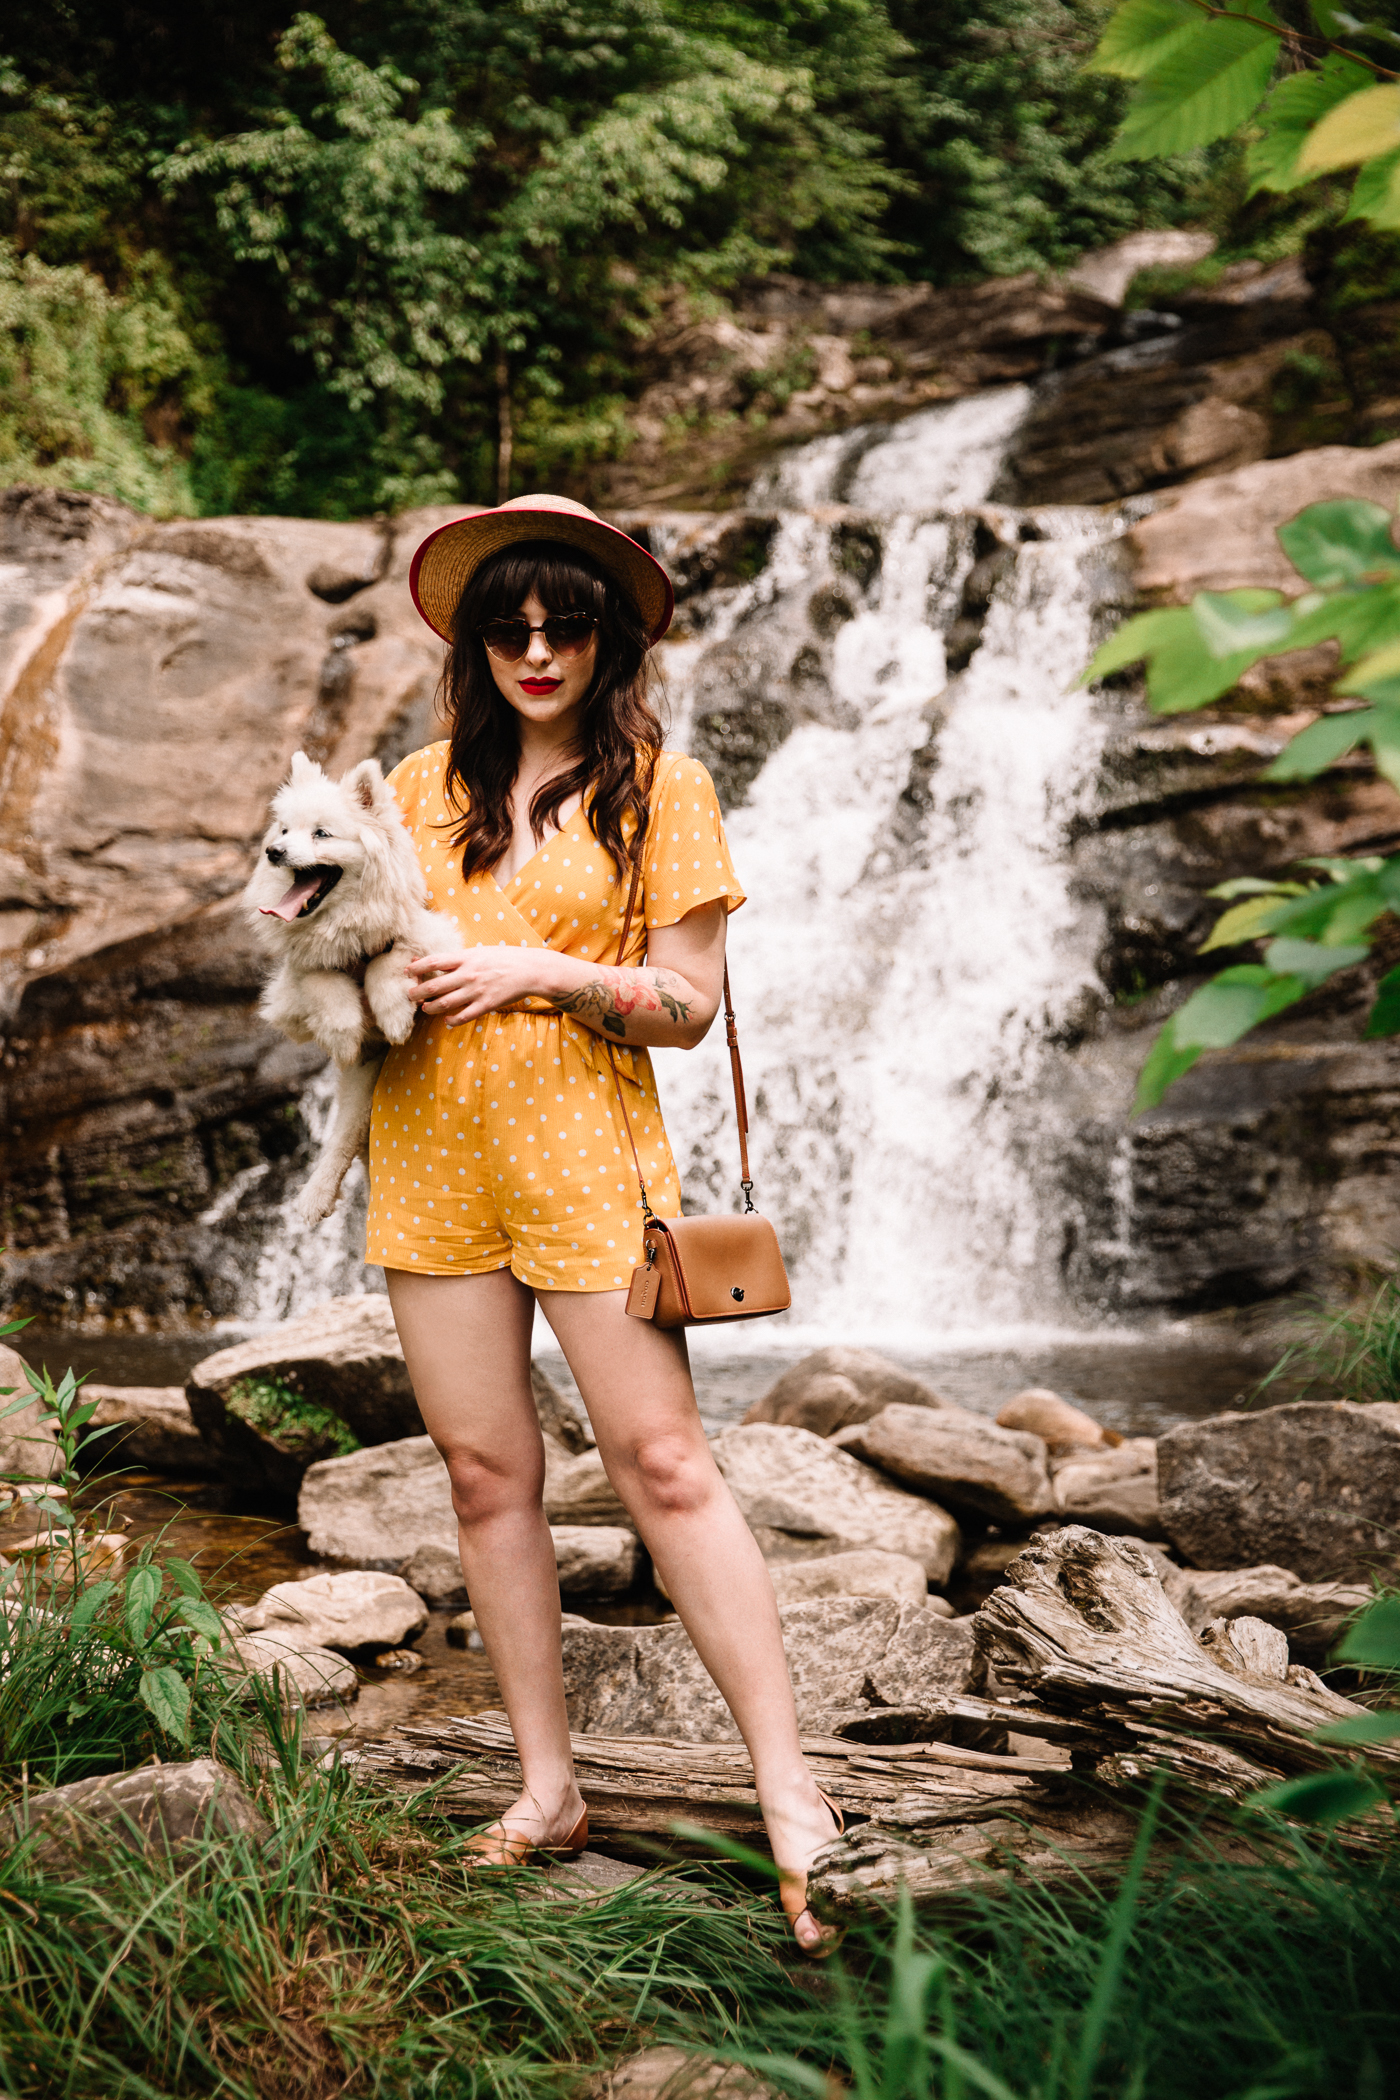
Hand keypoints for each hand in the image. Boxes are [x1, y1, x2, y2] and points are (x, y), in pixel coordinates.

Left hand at [406, 947, 558, 1025]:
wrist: (530, 970)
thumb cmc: (504, 958)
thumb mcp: (479, 952)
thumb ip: (459, 959)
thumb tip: (437, 963)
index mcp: (466, 958)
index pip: (433, 962)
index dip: (416, 968)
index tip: (406, 972)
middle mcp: (468, 974)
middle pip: (433, 986)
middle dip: (417, 992)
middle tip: (410, 995)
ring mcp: (476, 991)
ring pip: (444, 1003)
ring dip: (430, 1008)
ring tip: (425, 1008)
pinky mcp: (485, 1005)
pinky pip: (462, 1017)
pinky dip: (451, 1020)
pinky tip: (447, 1020)